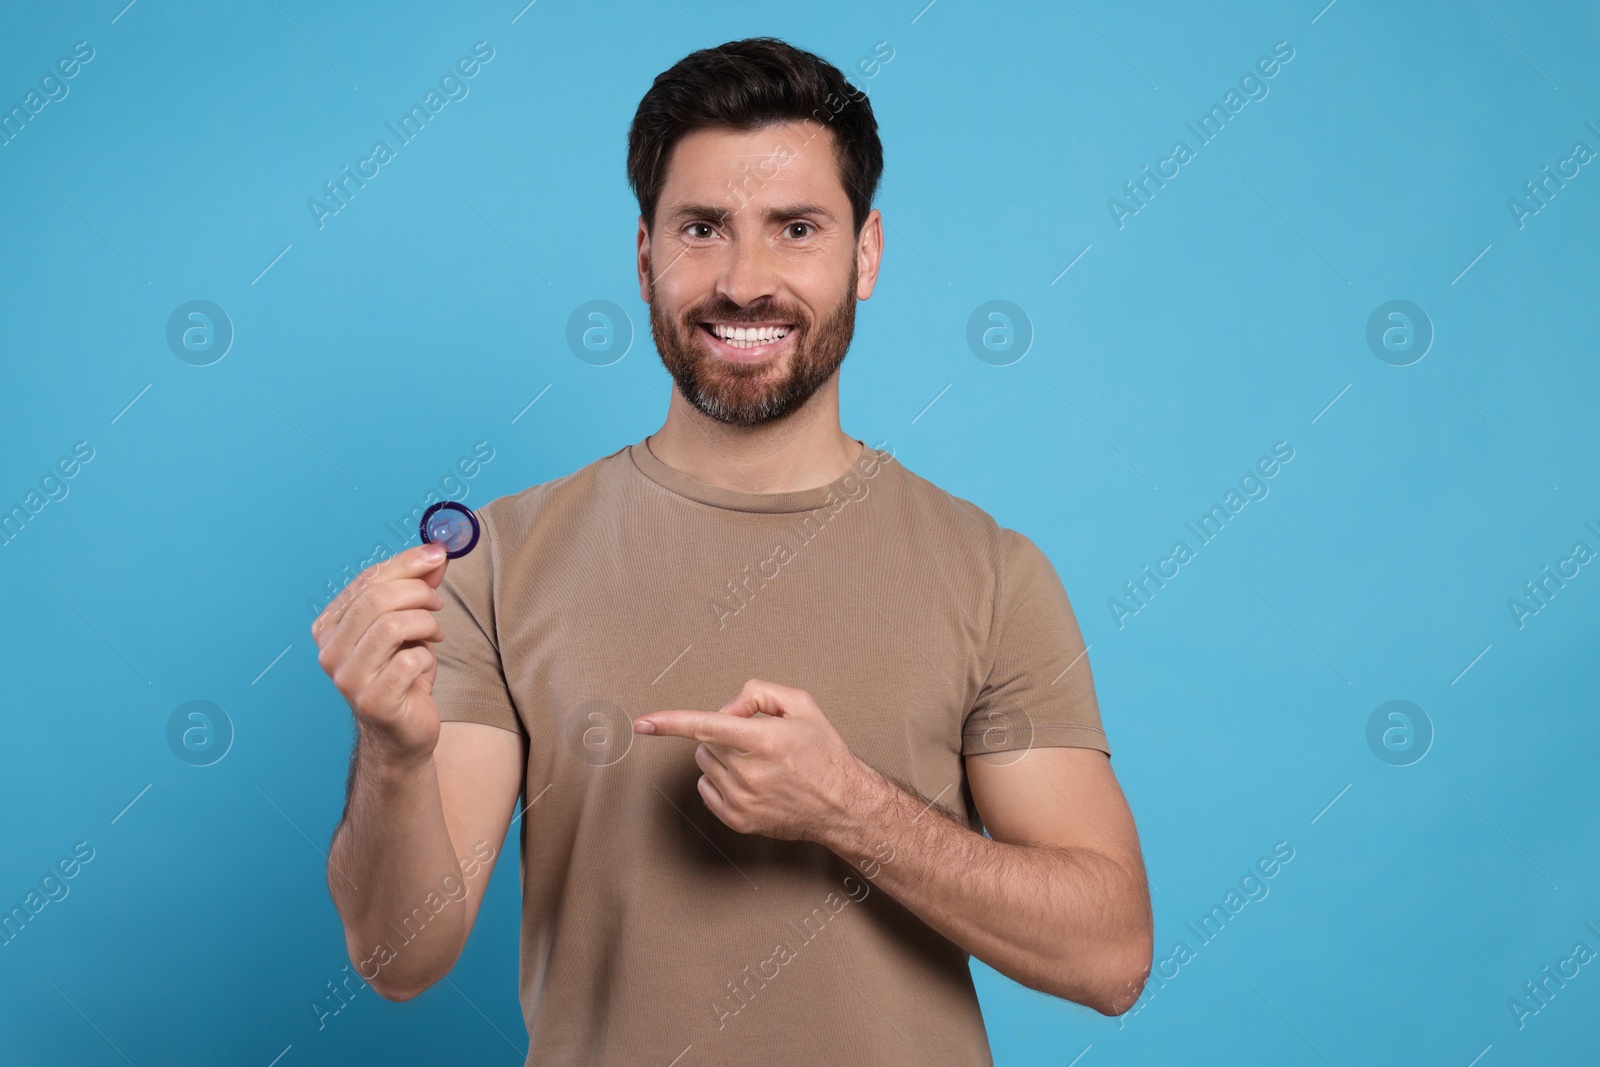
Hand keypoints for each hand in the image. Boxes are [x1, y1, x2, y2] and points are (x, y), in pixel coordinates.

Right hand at [311, 543, 449, 765]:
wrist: (402, 731)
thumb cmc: (402, 674)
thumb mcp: (409, 624)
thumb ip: (417, 588)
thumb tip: (435, 553)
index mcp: (330, 626)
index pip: (367, 580)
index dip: (406, 563)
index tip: (437, 554)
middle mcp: (330, 651)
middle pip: (377, 599)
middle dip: (419, 593)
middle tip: (437, 603)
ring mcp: (348, 678)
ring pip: (392, 626)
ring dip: (425, 624)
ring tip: (434, 633)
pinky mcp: (372, 701)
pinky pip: (409, 661)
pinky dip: (426, 657)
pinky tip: (424, 666)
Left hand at [634, 679, 867, 842]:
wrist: (842, 804)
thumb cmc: (823, 753)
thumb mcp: (802, 705)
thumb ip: (759, 693)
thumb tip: (727, 707)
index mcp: (764, 740)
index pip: (707, 725)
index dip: (670, 722)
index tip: (643, 722)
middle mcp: (749, 772)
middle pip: (705, 742)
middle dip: (722, 734)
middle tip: (754, 740)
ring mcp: (741, 800)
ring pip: (705, 764)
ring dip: (722, 757)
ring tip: (757, 763)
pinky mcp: (738, 820)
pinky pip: (707, 789)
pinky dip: (720, 780)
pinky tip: (750, 781)